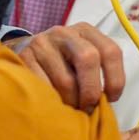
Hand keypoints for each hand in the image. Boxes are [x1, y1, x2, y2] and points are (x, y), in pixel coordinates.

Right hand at [6, 22, 123, 111]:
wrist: (23, 52)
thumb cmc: (60, 63)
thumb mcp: (80, 59)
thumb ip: (96, 73)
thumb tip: (107, 104)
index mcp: (85, 31)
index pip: (110, 51)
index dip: (116, 79)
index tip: (111, 99)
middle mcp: (64, 32)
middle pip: (88, 59)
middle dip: (91, 91)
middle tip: (87, 107)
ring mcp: (42, 43)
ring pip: (66, 80)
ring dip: (71, 102)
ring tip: (69, 108)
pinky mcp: (25, 56)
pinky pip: (45, 87)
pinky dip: (52, 101)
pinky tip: (53, 103)